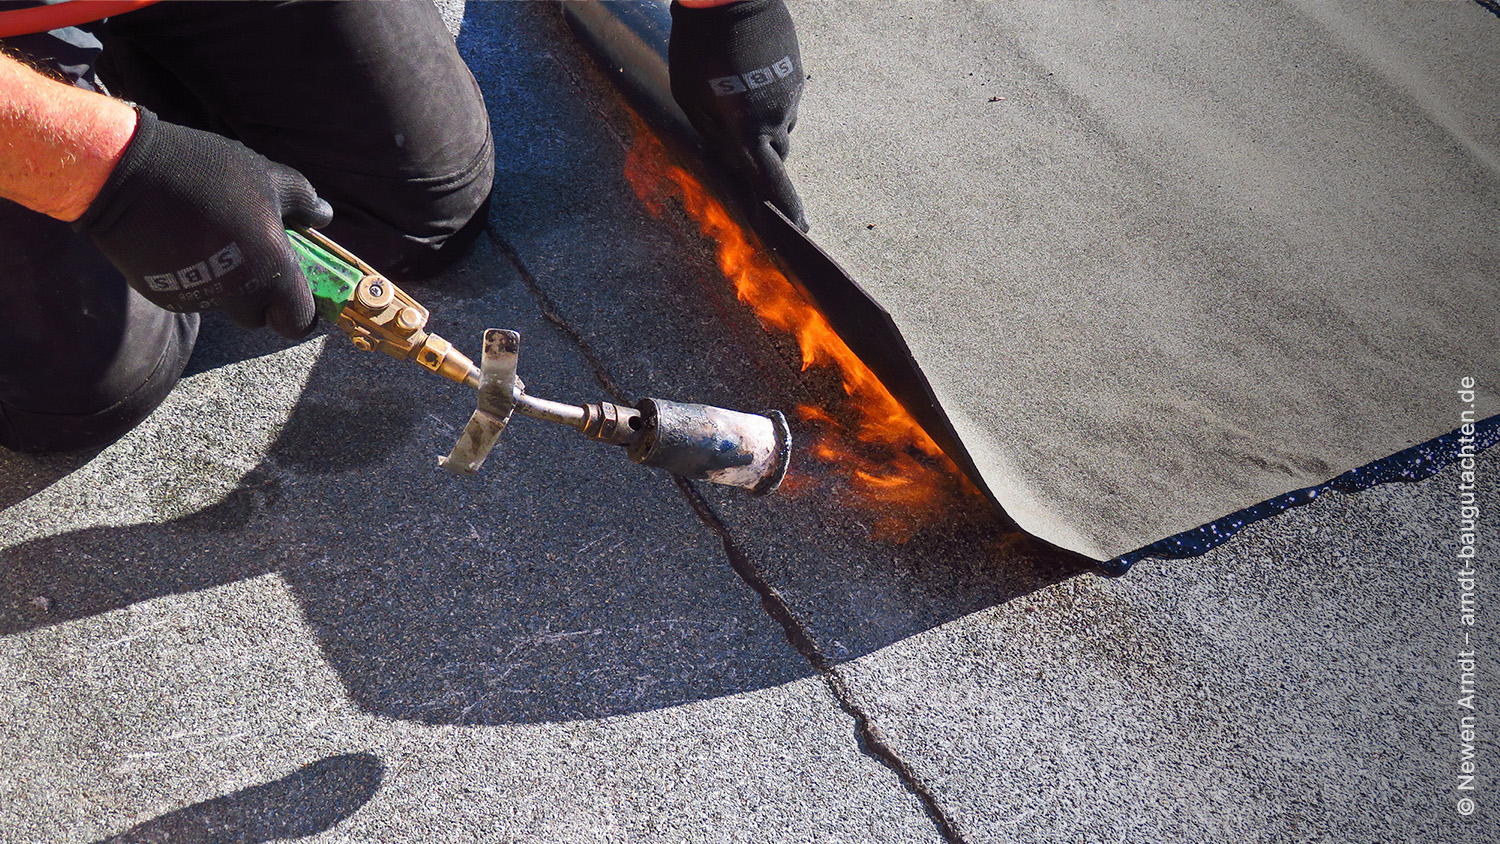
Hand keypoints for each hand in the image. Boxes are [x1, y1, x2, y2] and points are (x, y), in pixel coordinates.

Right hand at [74, 108, 333, 338]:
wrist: (125, 175)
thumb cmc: (206, 172)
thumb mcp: (266, 176)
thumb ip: (303, 201)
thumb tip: (324, 216)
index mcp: (272, 272)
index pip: (298, 322)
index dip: (300, 312)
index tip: (296, 293)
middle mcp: (237, 294)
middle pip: (258, 316)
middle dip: (260, 297)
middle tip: (252, 258)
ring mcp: (198, 298)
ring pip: (224, 304)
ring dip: (225, 284)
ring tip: (213, 238)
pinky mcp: (163, 295)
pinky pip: (190, 295)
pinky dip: (192, 278)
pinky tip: (182, 241)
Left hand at [669, 0, 807, 230]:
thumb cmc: (698, 48)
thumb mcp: (690, 97)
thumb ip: (712, 134)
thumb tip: (730, 160)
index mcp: (748, 129)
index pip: (772, 180)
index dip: (784, 208)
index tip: (799, 230)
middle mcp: (776, 116)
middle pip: (778, 156)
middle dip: (765, 161)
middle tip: (744, 149)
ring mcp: (790, 94)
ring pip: (781, 127)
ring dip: (764, 127)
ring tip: (736, 100)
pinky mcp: (796, 74)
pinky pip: (784, 101)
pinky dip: (768, 101)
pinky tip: (746, 79)